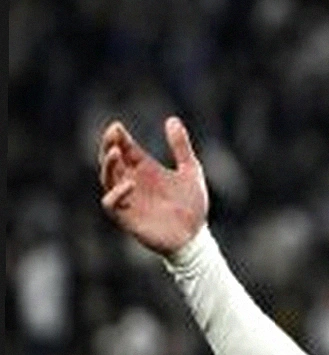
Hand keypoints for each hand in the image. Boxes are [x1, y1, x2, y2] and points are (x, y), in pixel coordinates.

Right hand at [98, 116, 208, 256]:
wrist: (195, 235)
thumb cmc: (192, 204)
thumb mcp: (190, 170)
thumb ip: (181, 146)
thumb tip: (172, 119)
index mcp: (145, 169)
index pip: (126, 149)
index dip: (119, 137)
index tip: (117, 126)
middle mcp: (132, 181)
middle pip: (111, 161)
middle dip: (108, 146)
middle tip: (111, 134)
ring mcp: (128, 199)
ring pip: (107, 179)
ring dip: (108, 166)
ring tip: (115, 152)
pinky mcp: (127, 217)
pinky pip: (111, 204)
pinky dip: (116, 194)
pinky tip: (129, 185)